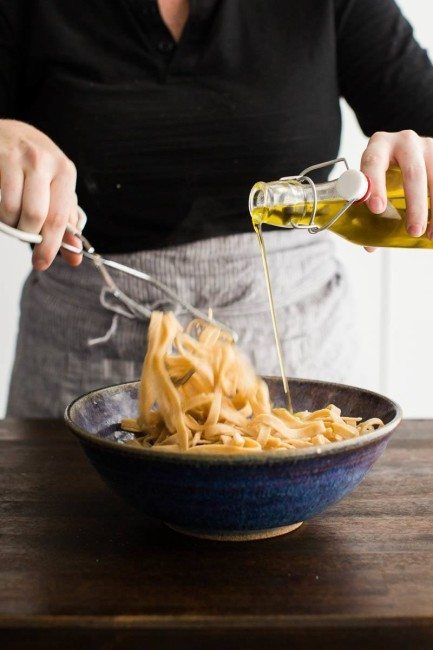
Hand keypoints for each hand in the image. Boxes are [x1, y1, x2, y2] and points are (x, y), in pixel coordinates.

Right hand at [0, 119, 81, 268]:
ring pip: (12, 210)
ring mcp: (16, 157)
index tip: (42, 263)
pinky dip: (1, 215)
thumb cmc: (35, 164)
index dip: (50, 246)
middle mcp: (42, 161)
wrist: (7, 131)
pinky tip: (5, 211)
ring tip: (14, 222)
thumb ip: (66, 221)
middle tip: (26, 241)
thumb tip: (75, 257)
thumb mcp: (58, 187)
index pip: (59, 218)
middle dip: (29, 237)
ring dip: (12, 226)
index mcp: (65, 171)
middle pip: (36, 216)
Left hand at [361, 130, 432, 248]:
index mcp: (379, 146)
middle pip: (413, 173)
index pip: (373, 162)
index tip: (377, 209)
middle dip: (415, 205)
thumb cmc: (385, 168)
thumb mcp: (373, 180)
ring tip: (431, 235)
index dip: (375, 185)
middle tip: (413, 231)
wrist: (405, 148)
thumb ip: (370, 208)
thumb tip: (371, 246)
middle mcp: (405, 142)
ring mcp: (428, 147)